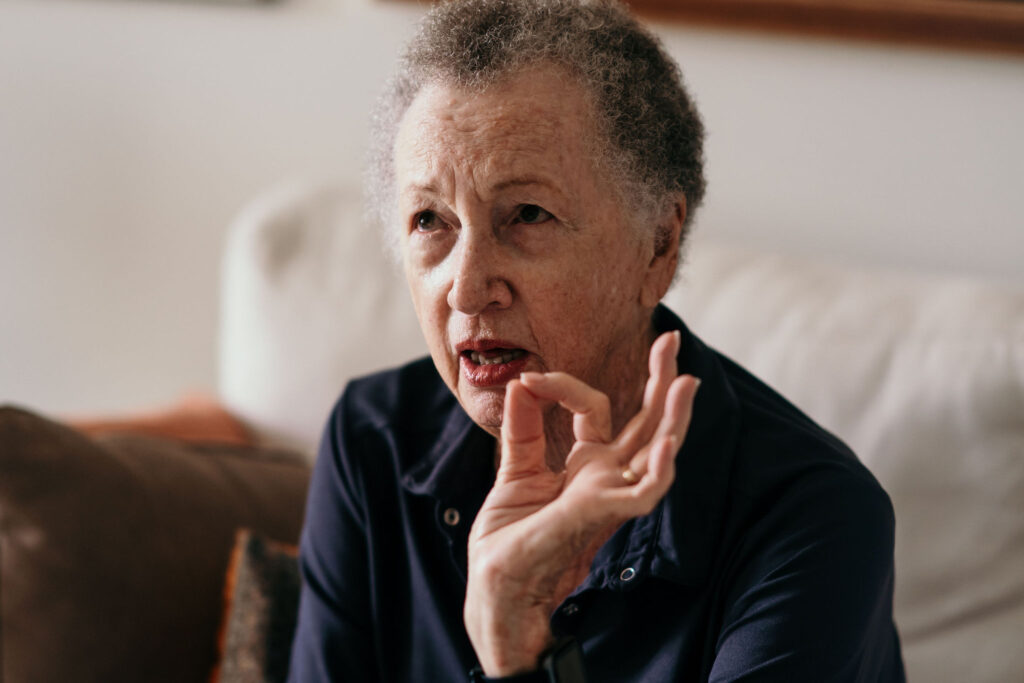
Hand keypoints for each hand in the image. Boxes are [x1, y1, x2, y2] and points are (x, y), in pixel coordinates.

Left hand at [463, 331, 699, 675]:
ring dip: (673, 419)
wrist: (498, 598)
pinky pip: (642, 496)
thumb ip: (522, 430)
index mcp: (583, 466)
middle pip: (645, 424)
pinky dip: (658, 472)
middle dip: (660, 382)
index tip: (529, 378)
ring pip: (655, 454)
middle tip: (672, 339)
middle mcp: (603, 479)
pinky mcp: (600, 521)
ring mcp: (606, 499)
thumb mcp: (510, 476)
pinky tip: (667, 446)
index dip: (566, 386)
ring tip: (688, 382)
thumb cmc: (508, 548)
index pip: (594, 409)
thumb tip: (521, 381)